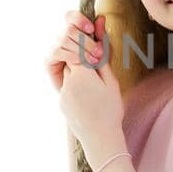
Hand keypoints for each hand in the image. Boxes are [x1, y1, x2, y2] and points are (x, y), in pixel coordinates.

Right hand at [45, 9, 105, 91]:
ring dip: (81, 49)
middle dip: (86, 40)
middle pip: (69, 28)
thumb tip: (101, 17)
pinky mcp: (49, 60)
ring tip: (94, 60)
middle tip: (99, 52)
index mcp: (74, 32)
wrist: (86, 95)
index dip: (79, 19)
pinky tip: (81, 63)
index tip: (91, 29)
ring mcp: (54, 47)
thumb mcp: (101, 53)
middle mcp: (62, 37)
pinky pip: (58, 51)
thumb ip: (101, 36)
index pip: (70, 16)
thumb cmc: (94, 72)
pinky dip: (71, 56)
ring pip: (64, 39)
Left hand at [48, 10, 125, 159]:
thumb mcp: (111, 81)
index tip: (99, 55)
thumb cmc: (110, 110)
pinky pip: (68, 88)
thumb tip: (100, 32)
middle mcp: (67, 81)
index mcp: (81, 73)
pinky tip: (90, 102)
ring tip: (96, 93)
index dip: (90, 50)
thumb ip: (103, 56)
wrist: (100, 139)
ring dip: (82, 76)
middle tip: (99, 78)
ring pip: (70, 74)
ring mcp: (62, 93)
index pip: (80, 49)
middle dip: (85, 62)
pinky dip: (78, 90)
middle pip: (73, 59)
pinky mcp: (61, 102)